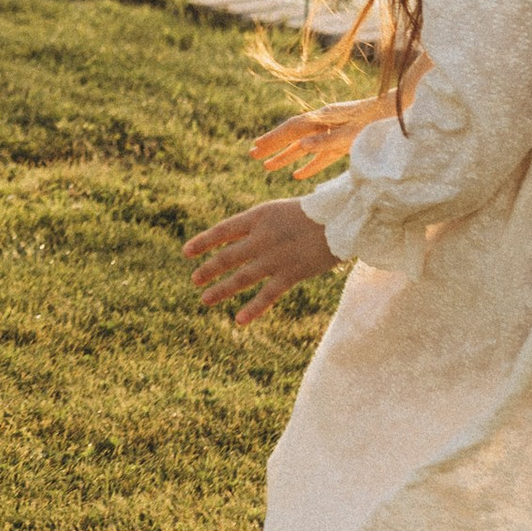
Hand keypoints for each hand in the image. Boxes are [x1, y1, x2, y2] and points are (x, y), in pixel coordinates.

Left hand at [182, 199, 337, 328]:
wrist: (345, 218)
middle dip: (208, 269)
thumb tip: (234, 243)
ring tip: (205, 299)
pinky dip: (253, 308)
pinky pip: (268, 295)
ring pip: (241, 277)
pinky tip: (239, 320)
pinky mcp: (292, 274)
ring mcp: (276, 257)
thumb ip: (258, 226)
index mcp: (259, 216)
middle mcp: (262, 237)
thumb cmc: (315, 212)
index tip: (186, 252)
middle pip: (227, 256)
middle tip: (195, 280)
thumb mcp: (280, 211)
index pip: (222, 230)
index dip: (203, 242)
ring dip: (221, 289)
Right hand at [250, 94, 389, 180]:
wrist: (405, 109)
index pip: (293, 129)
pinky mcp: (345, 140)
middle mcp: (326, 122)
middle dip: (273, 145)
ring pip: (304, 146)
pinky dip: (308, 164)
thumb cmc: (382, 121)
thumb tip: (301, 146)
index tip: (256, 149)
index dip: (274, 139)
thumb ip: (328, 141)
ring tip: (267, 168)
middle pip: (293, 135)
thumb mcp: (356, 133)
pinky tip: (298, 176)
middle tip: (252, 155)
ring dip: (285, 156)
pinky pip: (321, 154)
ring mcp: (335, 130)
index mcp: (326, 117)